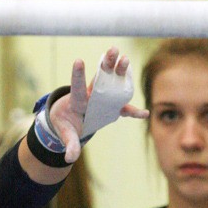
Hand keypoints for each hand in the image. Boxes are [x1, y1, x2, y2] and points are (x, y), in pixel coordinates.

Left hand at [49, 47, 148, 162]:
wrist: (69, 120)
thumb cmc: (64, 123)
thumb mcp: (64, 133)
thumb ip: (69, 144)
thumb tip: (69, 157)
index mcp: (76, 101)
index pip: (76, 87)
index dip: (77, 75)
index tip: (78, 60)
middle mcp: (90, 96)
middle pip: (99, 79)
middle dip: (106, 65)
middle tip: (113, 50)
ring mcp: (101, 99)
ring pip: (111, 83)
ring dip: (119, 71)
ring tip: (125, 58)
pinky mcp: (109, 106)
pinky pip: (123, 108)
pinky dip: (132, 112)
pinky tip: (144, 114)